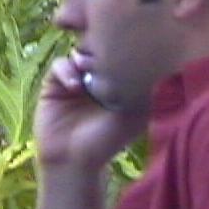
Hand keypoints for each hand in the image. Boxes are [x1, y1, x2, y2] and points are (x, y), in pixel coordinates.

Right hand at [34, 53, 144, 170]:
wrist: (74, 161)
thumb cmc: (108, 140)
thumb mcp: (134, 115)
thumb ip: (143, 89)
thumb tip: (153, 60)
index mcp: (118, 79)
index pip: (121, 52)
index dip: (123, 50)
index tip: (126, 55)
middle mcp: (96, 76)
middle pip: (99, 46)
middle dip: (102, 47)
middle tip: (106, 57)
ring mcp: (75, 78)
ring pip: (79, 52)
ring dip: (85, 57)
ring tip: (90, 72)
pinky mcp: (54, 84)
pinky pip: (59, 65)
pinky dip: (66, 70)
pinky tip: (74, 86)